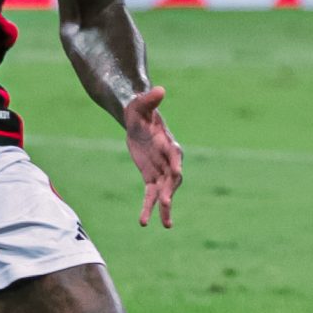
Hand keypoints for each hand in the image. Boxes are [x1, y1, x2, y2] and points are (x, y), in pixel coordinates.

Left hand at [123, 84, 182, 227]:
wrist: (137, 120)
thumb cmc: (140, 110)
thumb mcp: (140, 104)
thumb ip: (149, 99)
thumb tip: (159, 88)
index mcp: (168, 142)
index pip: (175, 154)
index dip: (175, 164)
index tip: (175, 173)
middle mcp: (169, 159)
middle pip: (172, 178)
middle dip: (170, 191)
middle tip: (165, 204)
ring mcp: (161, 170)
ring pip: (165, 192)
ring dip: (165, 207)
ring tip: (165, 224)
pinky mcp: (151, 177)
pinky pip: (152, 195)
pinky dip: (150, 209)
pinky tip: (145, 223)